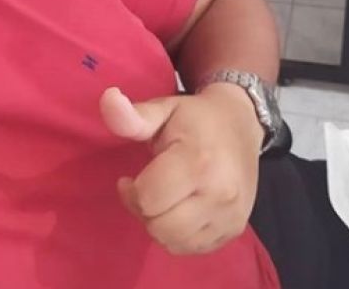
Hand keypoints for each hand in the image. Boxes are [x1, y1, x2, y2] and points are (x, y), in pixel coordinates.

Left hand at [99, 83, 263, 254]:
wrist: (241, 124)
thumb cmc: (194, 118)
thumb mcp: (162, 109)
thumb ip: (132, 115)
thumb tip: (108, 98)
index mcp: (197, 162)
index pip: (148, 199)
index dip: (130, 191)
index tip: (130, 177)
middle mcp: (219, 194)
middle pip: (160, 227)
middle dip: (144, 211)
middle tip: (147, 189)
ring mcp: (230, 216)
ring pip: (175, 243)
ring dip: (159, 225)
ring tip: (163, 199)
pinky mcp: (235, 230)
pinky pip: (193, 248)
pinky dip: (178, 235)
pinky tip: (179, 210)